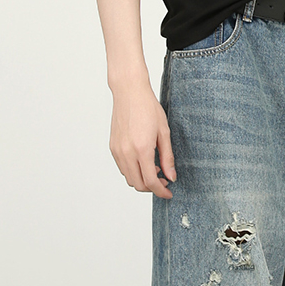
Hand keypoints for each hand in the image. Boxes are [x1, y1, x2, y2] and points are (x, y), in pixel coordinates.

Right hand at [109, 83, 175, 198]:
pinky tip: (144, 162)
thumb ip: (168, 158)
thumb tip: (171, 177)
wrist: (129, 92)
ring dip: (142, 180)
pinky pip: (123, 168)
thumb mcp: (164, 133)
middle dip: (152, 188)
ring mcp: (118, 151)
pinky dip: (134, 171)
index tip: (169, 193)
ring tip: (155, 170)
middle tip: (164, 181)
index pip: (150, 181)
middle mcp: (127, 152)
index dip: (161, 191)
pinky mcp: (113, 147)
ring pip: (129, 178)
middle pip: (138, 184)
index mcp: (141, 149)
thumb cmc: (148, 108)